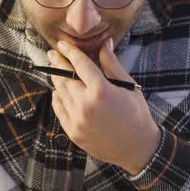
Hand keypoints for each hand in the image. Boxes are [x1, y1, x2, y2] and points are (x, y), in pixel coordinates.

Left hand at [49, 37, 159, 174]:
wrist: (137, 148)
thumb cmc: (136, 114)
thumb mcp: (128, 86)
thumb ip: (111, 63)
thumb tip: (105, 42)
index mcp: (101, 91)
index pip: (79, 64)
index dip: (69, 51)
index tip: (62, 44)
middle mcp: (86, 105)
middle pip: (65, 77)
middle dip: (57, 63)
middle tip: (52, 53)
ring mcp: (77, 120)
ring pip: (60, 93)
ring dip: (57, 80)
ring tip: (55, 70)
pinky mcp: (73, 132)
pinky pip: (59, 110)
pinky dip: (57, 98)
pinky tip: (58, 92)